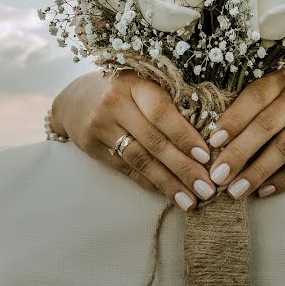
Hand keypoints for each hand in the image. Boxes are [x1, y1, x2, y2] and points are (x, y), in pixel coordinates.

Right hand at [50, 70, 212, 210]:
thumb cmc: (124, 91)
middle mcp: (116, 104)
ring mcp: (101, 127)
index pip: (162, 113)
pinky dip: (150, 183)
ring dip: (168, 183)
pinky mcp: (92, 147)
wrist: (74, 99)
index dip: (185, 136)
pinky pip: (127, 169)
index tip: (207, 157)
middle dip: (183, 168)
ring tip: (190, 201)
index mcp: (135, 84)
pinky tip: (169, 194)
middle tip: (207, 189)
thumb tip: (210, 138)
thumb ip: (169, 104)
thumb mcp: (143, 85)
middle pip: (154, 141)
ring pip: (140, 160)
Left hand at [206, 69, 284, 198]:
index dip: (234, 120)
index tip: (214, 142)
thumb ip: (251, 102)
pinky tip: (263, 192)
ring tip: (235, 191)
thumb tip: (216, 138)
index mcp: (282, 77)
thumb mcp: (275, 83)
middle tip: (217, 176)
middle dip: (239, 154)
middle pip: (266, 127)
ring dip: (257, 172)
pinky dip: (283, 180)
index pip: (255, 98)